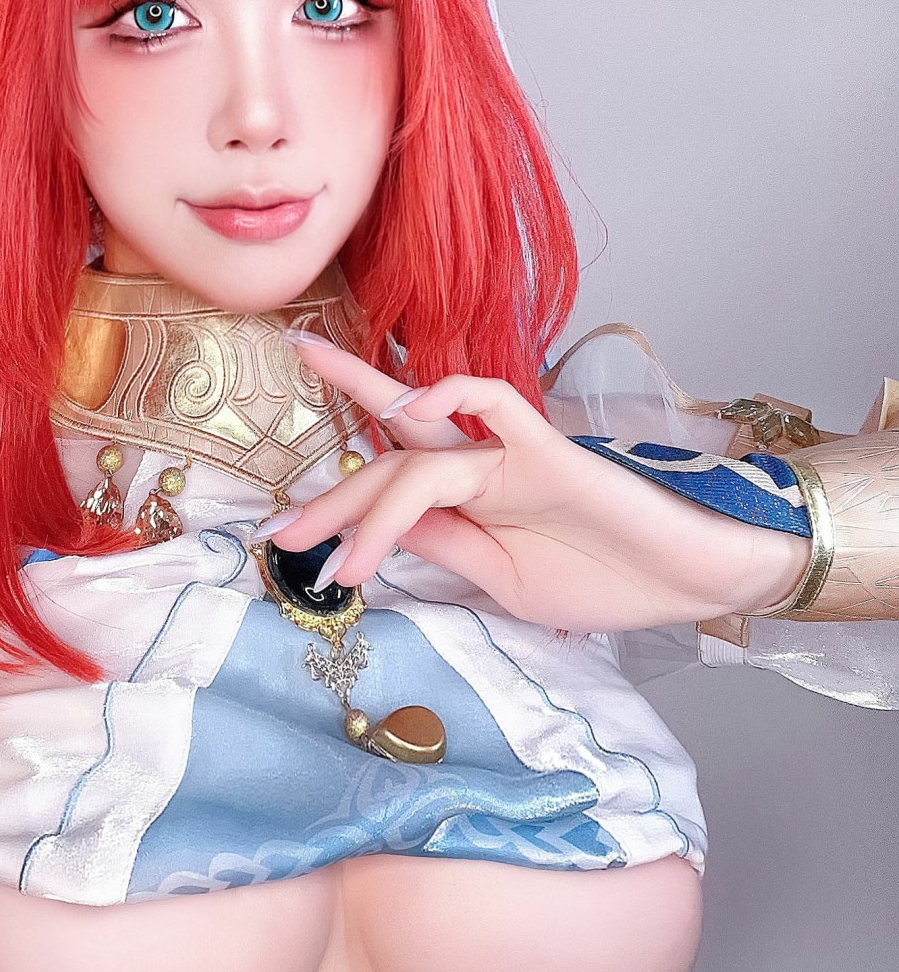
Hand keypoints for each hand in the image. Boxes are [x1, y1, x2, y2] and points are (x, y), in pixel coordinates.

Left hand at [270, 338, 809, 631]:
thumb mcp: (504, 582)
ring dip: (370, 497)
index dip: (338, 517)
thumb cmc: (609, 581)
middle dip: (332, 497)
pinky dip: (455, 389)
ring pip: (423, 447)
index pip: (389, 492)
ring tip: (326, 543)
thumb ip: (448, 546)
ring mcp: (512, 454)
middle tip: (280, 534)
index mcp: (469, 502)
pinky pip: (498, 401)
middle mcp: (480, 467)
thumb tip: (382, 532)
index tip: (290, 551)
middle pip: (389, 456)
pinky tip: (415, 402)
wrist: (691, 581)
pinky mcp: (550, 448)